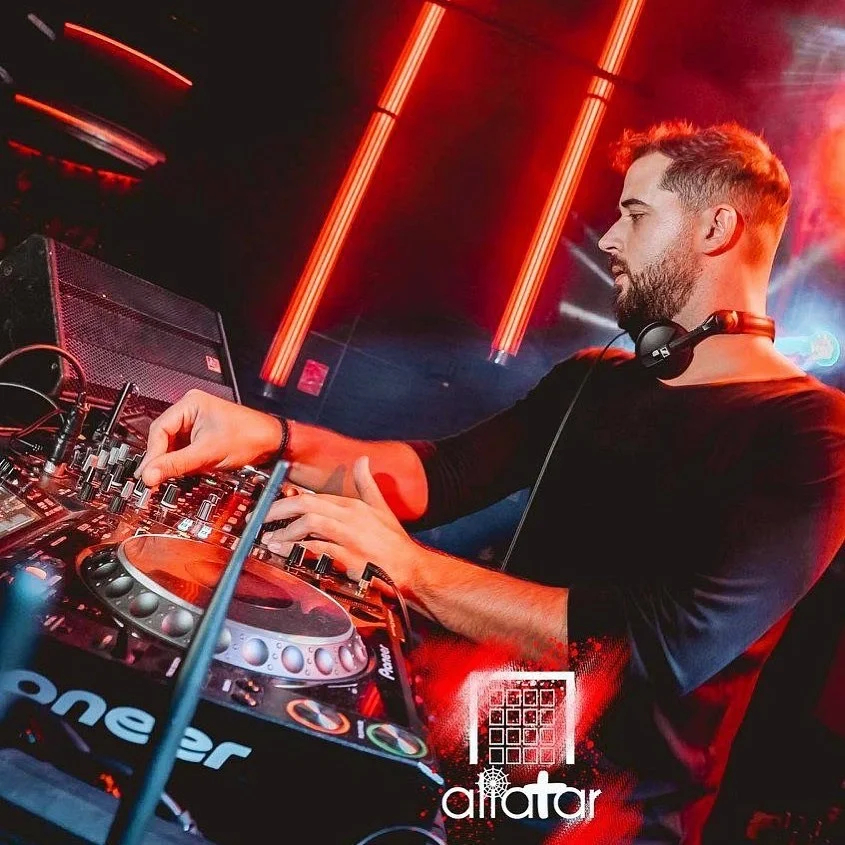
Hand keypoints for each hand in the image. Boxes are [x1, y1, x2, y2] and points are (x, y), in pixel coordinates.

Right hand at [135, 389, 282, 486]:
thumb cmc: (249, 436)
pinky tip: (192, 469)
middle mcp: (190, 410)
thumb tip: (149, 475)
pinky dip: (186, 462)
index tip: (147, 474)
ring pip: (174, 447)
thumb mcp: (207, 453)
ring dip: (176, 462)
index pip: (159, 430)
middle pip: (164, 438)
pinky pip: (185, 450)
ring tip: (180, 473)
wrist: (273, 442)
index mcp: (190, 404)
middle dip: (164, 459)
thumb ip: (176, 464)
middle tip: (156, 480)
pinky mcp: (203, 435)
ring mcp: (197, 422)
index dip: (153, 454)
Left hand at [262, 455, 419, 584]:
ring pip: (310, 523)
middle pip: (306, 504)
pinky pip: (319, 547)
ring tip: (269, 538)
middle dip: (278, 509)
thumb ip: (367, 484)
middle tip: (260, 518)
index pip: (314, 497)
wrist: (411, 568)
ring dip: (285, 530)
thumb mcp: (380, 507)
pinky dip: (300, 548)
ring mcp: (350, 536)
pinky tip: (286, 552)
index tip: (271, 507)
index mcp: (353, 504)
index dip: (288, 500)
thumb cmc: (394, 542)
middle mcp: (350, 516)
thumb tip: (363, 461)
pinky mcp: (350, 556)